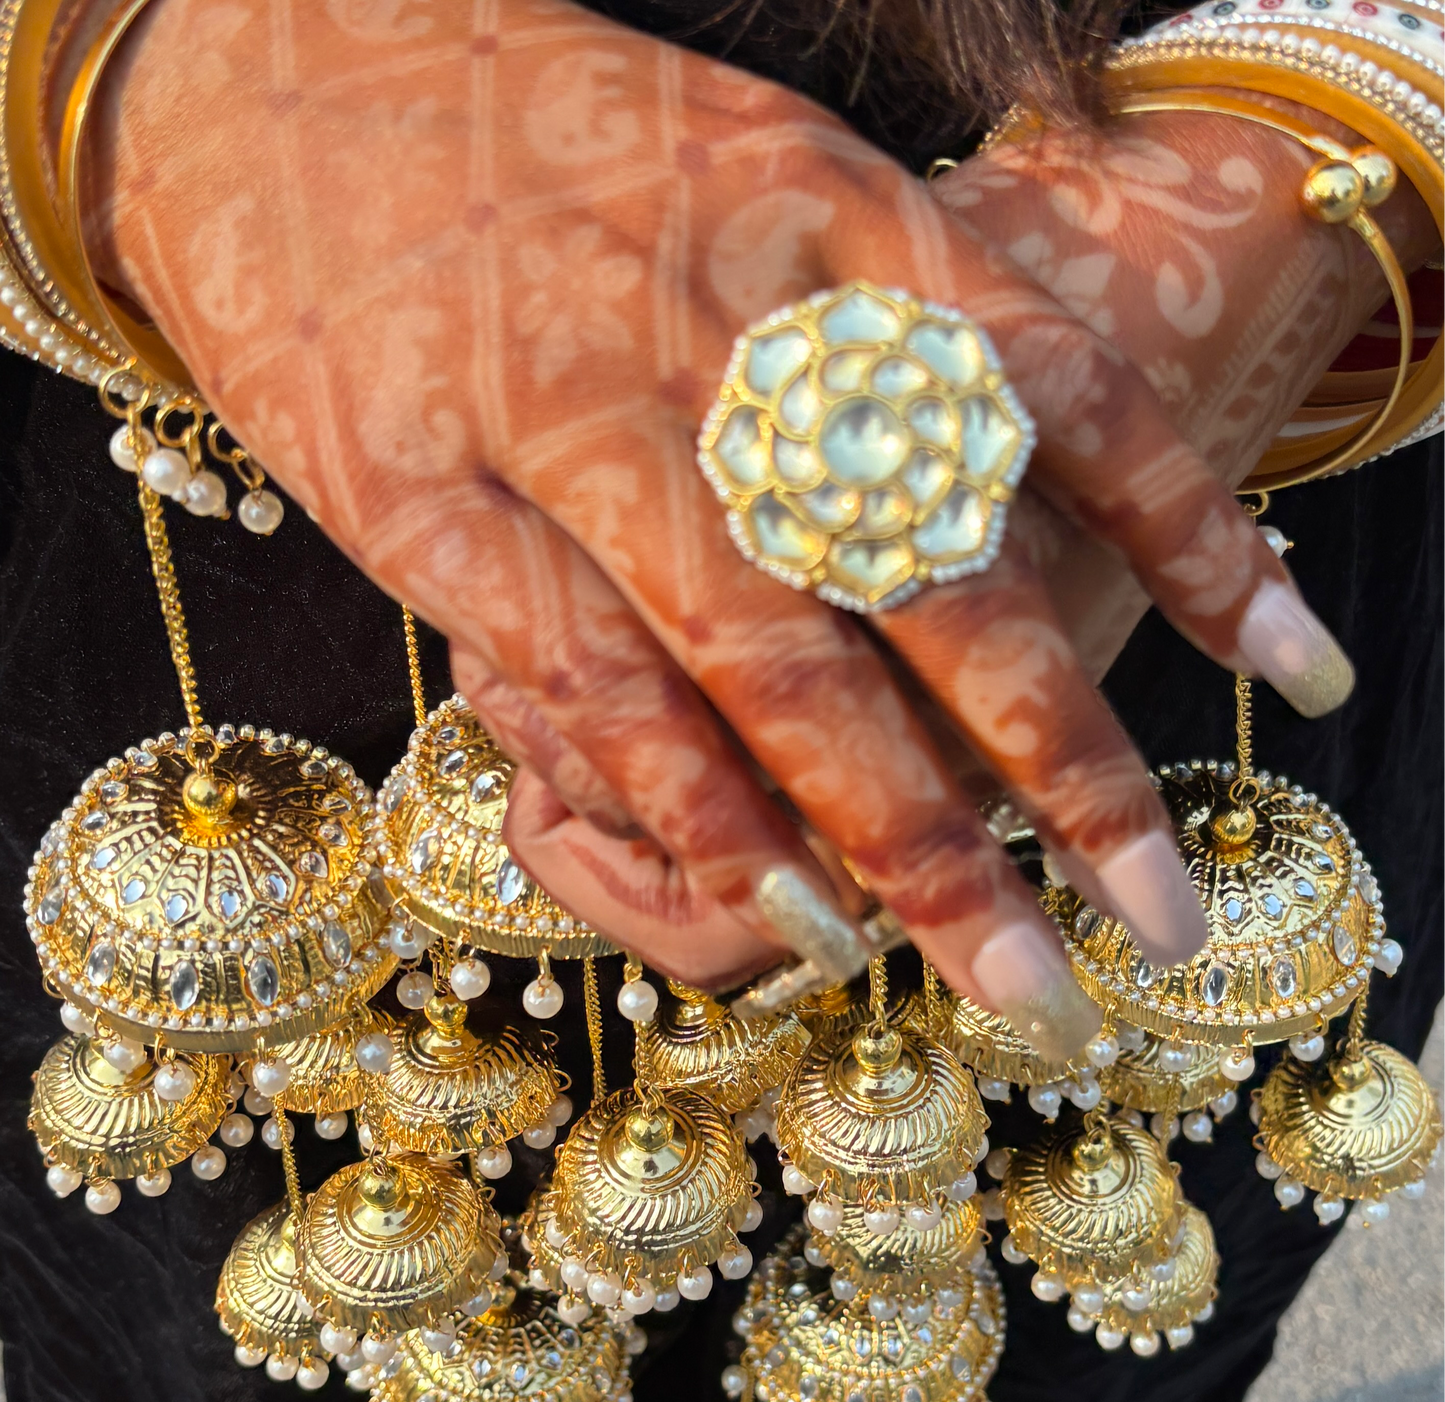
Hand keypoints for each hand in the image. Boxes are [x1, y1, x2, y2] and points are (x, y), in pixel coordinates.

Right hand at [89, 0, 1357, 1054]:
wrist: (264, 64)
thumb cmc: (532, 128)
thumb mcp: (742, 157)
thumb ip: (869, 306)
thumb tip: (1000, 476)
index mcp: (817, 201)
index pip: (1057, 384)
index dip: (1196, 533)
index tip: (1297, 671)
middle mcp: (709, 311)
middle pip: (929, 570)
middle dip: (1061, 765)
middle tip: (1152, 921)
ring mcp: (558, 406)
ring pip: (767, 657)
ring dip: (899, 836)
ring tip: (1005, 972)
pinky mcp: (414, 492)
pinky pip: (584, 681)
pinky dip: (694, 808)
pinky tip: (787, 909)